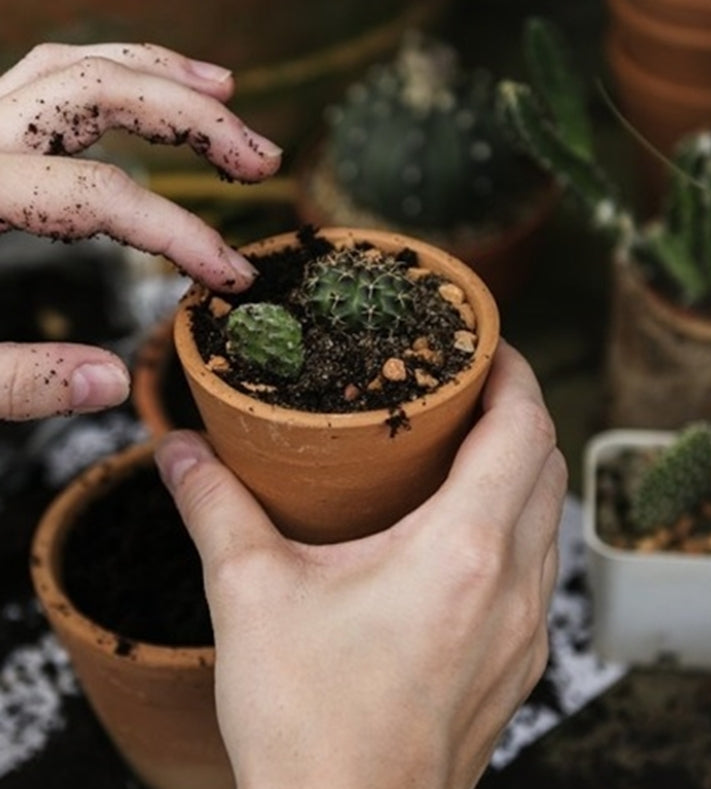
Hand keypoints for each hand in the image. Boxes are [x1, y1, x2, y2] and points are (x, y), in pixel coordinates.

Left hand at [0, 42, 281, 419]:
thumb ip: (15, 381)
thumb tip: (114, 381)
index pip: (98, 194)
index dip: (179, 234)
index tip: (230, 280)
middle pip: (93, 89)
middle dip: (192, 119)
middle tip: (263, 159)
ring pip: (69, 64)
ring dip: (157, 74)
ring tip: (225, 97)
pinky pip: (43, 81)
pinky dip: (108, 81)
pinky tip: (148, 100)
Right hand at [155, 341, 565, 788]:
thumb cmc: (308, 724)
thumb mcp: (250, 596)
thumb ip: (214, 508)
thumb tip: (180, 451)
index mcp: (462, 551)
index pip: (523, 428)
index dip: (514, 372)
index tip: (487, 345)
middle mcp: (513, 586)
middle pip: (547, 464)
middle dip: (518, 411)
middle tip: (468, 387)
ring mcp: (526, 631)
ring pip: (549, 516)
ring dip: (521, 469)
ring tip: (467, 448)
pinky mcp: (519, 665)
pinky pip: (538, 567)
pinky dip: (517, 524)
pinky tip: (465, 532)